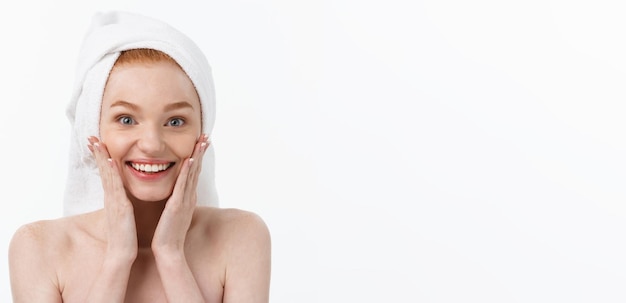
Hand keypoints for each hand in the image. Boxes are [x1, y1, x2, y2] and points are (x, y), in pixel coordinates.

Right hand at [88, 136, 137, 261]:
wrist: (122, 254)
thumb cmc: (124, 235)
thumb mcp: (123, 214)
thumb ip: (122, 203)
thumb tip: (122, 196)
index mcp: (113, 198)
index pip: (106, 174)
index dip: (101, 159)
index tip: (97, 144)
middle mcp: (111, 197)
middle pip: (103, 171)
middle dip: (97, 153)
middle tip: (92, 137)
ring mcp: (114, 201)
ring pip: (107, 175)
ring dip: (102, 158)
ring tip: (98, 143)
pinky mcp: (120, 207)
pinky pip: (115, 186)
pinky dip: (112, 173)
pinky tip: (111, 161)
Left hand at [151, 134, 208, 255]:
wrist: (168, 249)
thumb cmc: (168, 233)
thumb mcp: (174, 213)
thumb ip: (176, 201)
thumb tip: (176, 195)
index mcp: (187, 197)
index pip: (194, 173)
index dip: (198, 157)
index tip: (201, 143)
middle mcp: (189, 196)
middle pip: (197, 170)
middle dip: (201, 152)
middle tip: (206, 136)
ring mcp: (185, 200)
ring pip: (193, 174)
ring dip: (197, 156)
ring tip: (201, 141)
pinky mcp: (177, 205)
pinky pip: (183, 185)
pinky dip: (187, 171)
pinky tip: (190, 159)